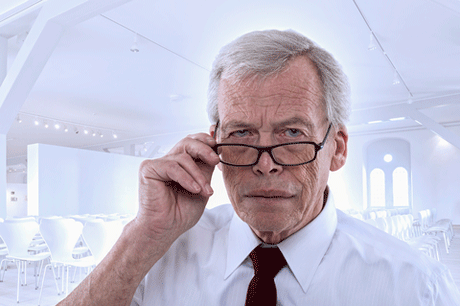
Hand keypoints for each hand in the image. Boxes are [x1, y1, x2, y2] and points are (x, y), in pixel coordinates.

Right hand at [135, 133, 219, 247]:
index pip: (193, 142)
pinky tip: (193, 189)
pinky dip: (186, 178)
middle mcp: (169, 161)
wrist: (165, 229)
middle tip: (216, 160)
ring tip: (204, 191)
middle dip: (205, 150)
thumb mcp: (202, 187)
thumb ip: (206, 169)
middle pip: (188, 142)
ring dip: (198, 174)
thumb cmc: (180, 213)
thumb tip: (217, 152)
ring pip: (183, 156)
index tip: (219, 150)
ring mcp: (158, 164)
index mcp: (181, 164)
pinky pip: (172, 166)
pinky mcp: (149, 169)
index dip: (206, 142)